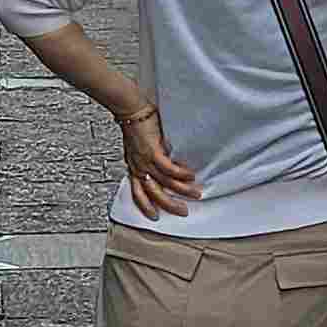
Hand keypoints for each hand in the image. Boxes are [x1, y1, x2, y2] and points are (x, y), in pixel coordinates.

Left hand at [119, 100, 201, 218]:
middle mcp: (139, 167)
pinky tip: (191, 175)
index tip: (154, 216)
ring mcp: (145, 160)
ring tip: (196, 193)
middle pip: (154, 193)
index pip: (137, 192)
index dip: (145, 206)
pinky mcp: (153, 151)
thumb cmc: (135, 124)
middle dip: (169, 205)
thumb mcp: (136, 147)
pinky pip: (169, 168)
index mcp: (134, 167)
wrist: (130, 109)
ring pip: (166, 182)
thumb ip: (146, 158)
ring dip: (182, 190)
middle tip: (183, 211)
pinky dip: (181, 173)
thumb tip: (160, 163)